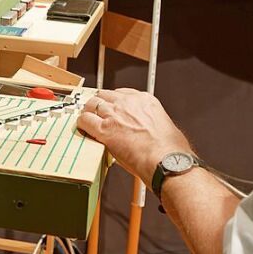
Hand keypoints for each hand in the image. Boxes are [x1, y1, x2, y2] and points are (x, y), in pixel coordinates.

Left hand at [78, 88, 192, 184]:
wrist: (167, 160)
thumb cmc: (171, 150)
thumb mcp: (163, 126)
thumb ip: (149, 123)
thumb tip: (144, 132)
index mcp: (145, 100)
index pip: (122, 93)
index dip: (113, 101)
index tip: (111, 107)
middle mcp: (129, 103)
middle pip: (104, 95)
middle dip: (99, 104)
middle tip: (96, 113)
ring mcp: (115, 114)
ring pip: (92, 104)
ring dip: (88, 112)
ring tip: (87, 119)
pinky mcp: (105, 130)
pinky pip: (85, 120)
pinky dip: (82, 123)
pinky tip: (82, 128)